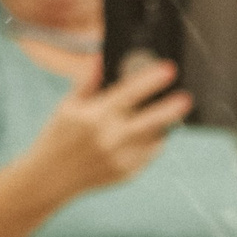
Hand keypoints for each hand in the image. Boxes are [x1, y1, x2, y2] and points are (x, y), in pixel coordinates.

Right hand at [23, 58, 191, 198]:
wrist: (50, 178)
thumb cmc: (57, 137)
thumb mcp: (67, 106)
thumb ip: (87, 82)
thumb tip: (102, 58)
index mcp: (96, 116)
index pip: (129, 93)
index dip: (151, 80)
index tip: (169, 70)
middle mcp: (111, 138)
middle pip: (151, 121)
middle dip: (171, 109)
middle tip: (186, 98)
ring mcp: (121, 159)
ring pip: (155, 139)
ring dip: (164, 125)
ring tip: (169, 115)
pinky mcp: (127, 174)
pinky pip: (150, 155)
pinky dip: (153, 143)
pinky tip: (147, 135)